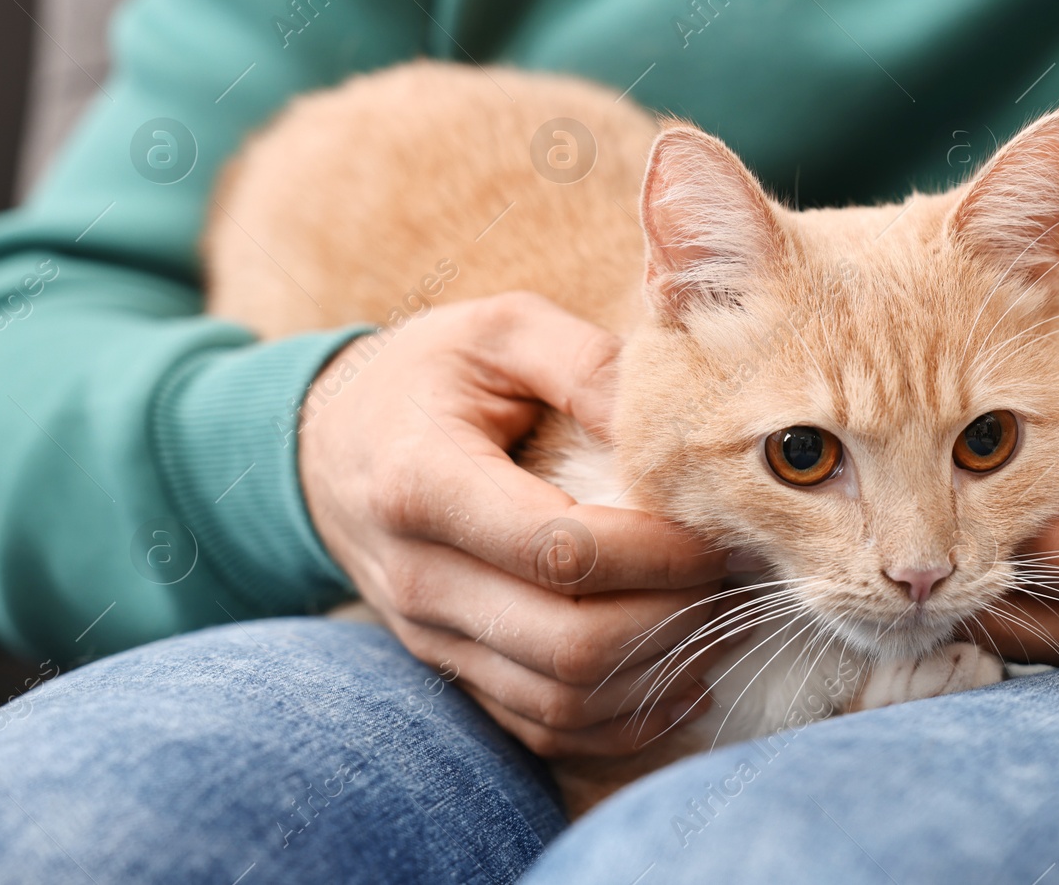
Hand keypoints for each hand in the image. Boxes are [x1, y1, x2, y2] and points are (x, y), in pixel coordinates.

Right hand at [298, 292, 730, 755]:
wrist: (326, 445)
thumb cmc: (426, 376)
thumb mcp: (499, 332)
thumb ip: (586, 363)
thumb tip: (678, 420)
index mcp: (425, 483)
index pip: (560, 550)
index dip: (657, 553)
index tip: (720, 530)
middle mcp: (420, 577)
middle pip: (567, 643)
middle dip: (671, 619)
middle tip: (731, 576)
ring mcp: (430, 635)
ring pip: (560, 699)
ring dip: (655, 675)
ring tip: (717, 623)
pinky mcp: (450, 668)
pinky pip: (540, 726)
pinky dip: (619, 720)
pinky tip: (679, 679)